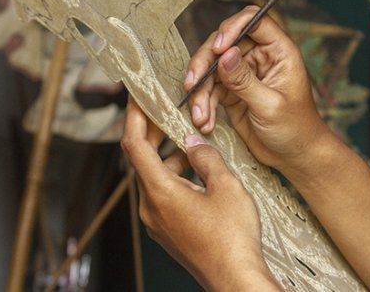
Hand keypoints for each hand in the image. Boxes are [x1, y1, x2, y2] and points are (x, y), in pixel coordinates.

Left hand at [121, 98, 278, 290]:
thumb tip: (193, 143)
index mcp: (159, 192)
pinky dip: (175, 176)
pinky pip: (164, 195)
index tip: (136, 96)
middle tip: (166, 110)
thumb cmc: (233, 236)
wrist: (235, 278)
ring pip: (155, 178)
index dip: (134, 117)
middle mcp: (150, 208)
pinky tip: (197, 171)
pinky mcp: (169, 232)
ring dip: (168, 157)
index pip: (135, 145)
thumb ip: (206, 158)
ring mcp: (158, 223)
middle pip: (142, 161)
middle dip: (153, 133)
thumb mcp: (225, 186)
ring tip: (191, 141)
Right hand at [183, 6, 330, 173]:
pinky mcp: (232, 91)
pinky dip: (203, 104)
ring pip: (211, 67)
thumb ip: (245, 80)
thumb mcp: (270, 105)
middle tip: (192, 84)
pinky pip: (210, 89)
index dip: (232, 27)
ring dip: (200, 91)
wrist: (294, 156)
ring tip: (199, 116)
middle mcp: (260, 56)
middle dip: (204, 63)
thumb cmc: (295, 129)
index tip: (218, 48)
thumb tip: (224, 54)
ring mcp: (244, 73)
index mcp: (279, 51)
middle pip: (224, 42)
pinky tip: (204, 123)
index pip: (254, 21)